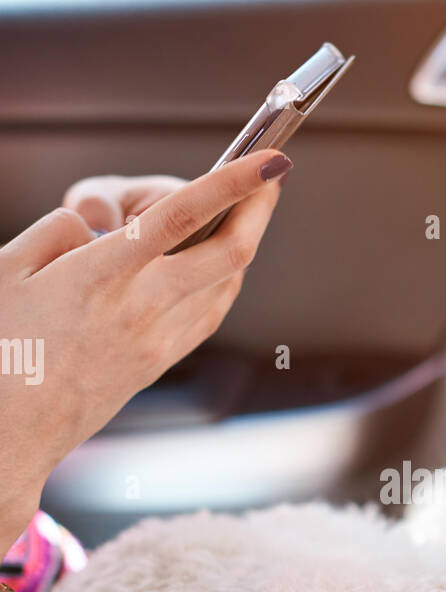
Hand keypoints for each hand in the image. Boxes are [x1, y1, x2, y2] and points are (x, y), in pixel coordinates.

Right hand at [0, 149, 290, 550]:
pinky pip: (209, 315)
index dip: (232, 184)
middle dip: (259, 208)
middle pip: (228, 252)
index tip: (268, 160)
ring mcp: (156, 340)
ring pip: (225, 284)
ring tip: (247, 212)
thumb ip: (57, 231)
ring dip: (245, 243)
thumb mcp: (8, 271)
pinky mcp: (159, 363)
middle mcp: (140, 308)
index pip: (181, 216)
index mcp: (101, 274)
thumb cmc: (0, 348)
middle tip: (272, 178)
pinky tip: (222, 265)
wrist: (9, 431)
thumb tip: (97, 222)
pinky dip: (225, 281)